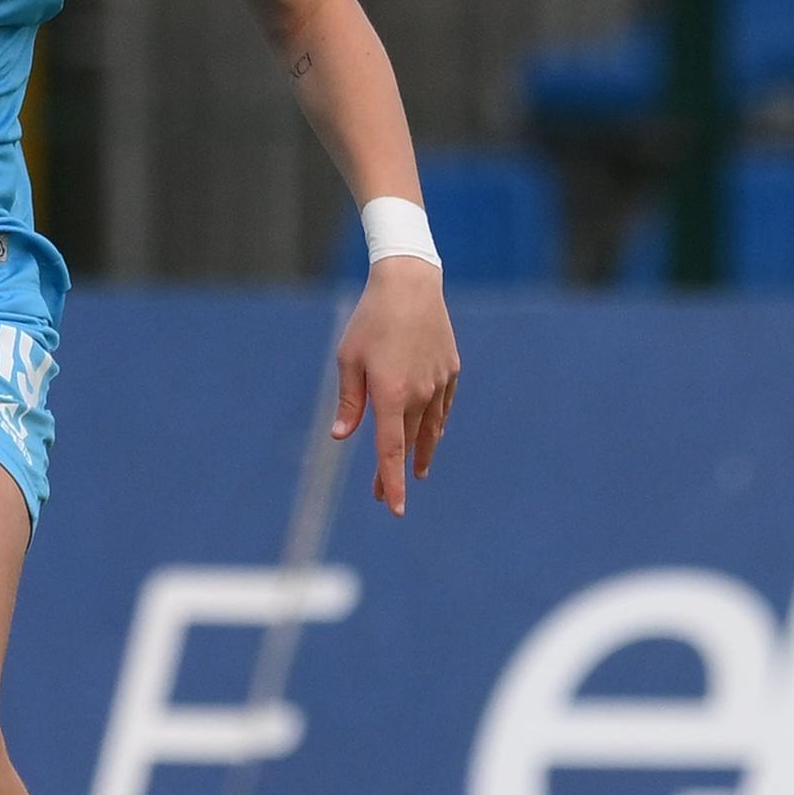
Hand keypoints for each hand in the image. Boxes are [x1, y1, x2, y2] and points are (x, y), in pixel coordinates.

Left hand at [333, 259, 458, 515]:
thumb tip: (342, 437)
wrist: (410, 285)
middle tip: (384, 496)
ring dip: (421, 453)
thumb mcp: (348, 361)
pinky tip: (432, 433)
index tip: (394, 509)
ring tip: (417, 472)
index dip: (391, 481)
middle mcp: (420, 395)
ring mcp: (439, 383)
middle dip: (396, 472)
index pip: (391, 451)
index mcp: (392, 395)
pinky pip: (443, 406)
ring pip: (431, 429)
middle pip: (408, 445)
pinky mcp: (450, 370)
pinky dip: (436, 424)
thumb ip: (349, 402)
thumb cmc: (370, 321)